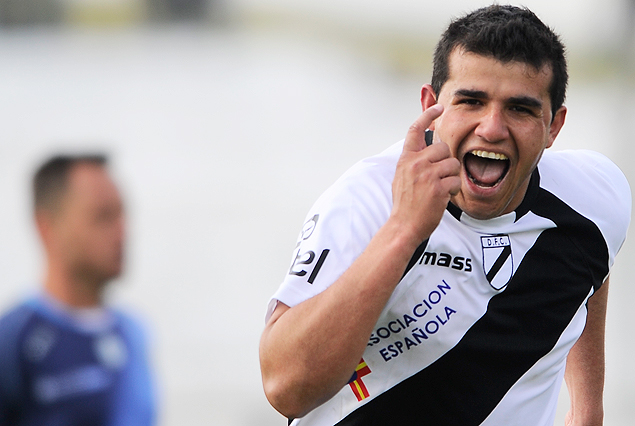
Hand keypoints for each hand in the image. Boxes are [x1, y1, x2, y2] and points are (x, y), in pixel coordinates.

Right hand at [391, 104, 460, 243]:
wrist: (404, 225)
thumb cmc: (405, 203)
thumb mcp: (402, 176)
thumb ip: (413, 160)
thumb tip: (426, 146)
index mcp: (406, 159)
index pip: (415, 129)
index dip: (428, 115)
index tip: (439, 107)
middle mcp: (416, 163)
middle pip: (443, 148)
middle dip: (446, 161)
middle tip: (439, 177)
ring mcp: (427, 175)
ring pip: (453, 164)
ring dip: (451, 177)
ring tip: (439, 189)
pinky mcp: (438, 187)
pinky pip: (456, 181)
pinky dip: (453, 190)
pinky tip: (443, 197)